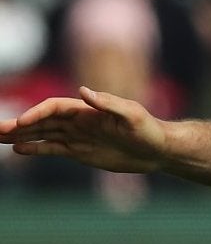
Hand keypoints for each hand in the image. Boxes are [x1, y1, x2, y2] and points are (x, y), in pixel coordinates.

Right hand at [0, 88, 169, 171]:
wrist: (159, 151)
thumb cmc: (149, 129)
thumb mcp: (132, 115)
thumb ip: (108, 104)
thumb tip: (83, 91)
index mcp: (87, 110)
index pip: (53, 108)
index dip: (36, 114)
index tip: (22, 123)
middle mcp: (79, 121)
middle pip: (42, 120)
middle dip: (18, 124)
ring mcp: (78, 136)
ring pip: (42, 134)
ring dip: (20, 135)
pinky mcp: (81, 151)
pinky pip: (53, 148)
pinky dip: (36, 149)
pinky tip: (18, 149)